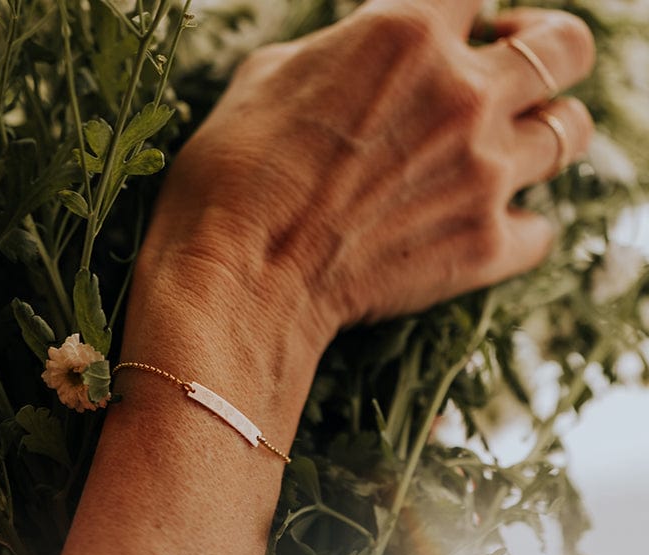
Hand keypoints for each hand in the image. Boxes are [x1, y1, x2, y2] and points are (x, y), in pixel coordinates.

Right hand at [136, 0, 594, 357]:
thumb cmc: (231, 178)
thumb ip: (335, 54)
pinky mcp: (484, 248)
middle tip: (512, 75)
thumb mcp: (264, 79)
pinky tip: (485, 229)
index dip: (466, 15)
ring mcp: (483, 174)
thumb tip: (358, 59)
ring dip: (542, 136)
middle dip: (545, 51)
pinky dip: (519, 229)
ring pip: (569, 134)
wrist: (238, 281)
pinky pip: (540, 231)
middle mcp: (463, 95)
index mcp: (405, 33)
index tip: (454, 37)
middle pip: (567, 46)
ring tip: (503, 153)